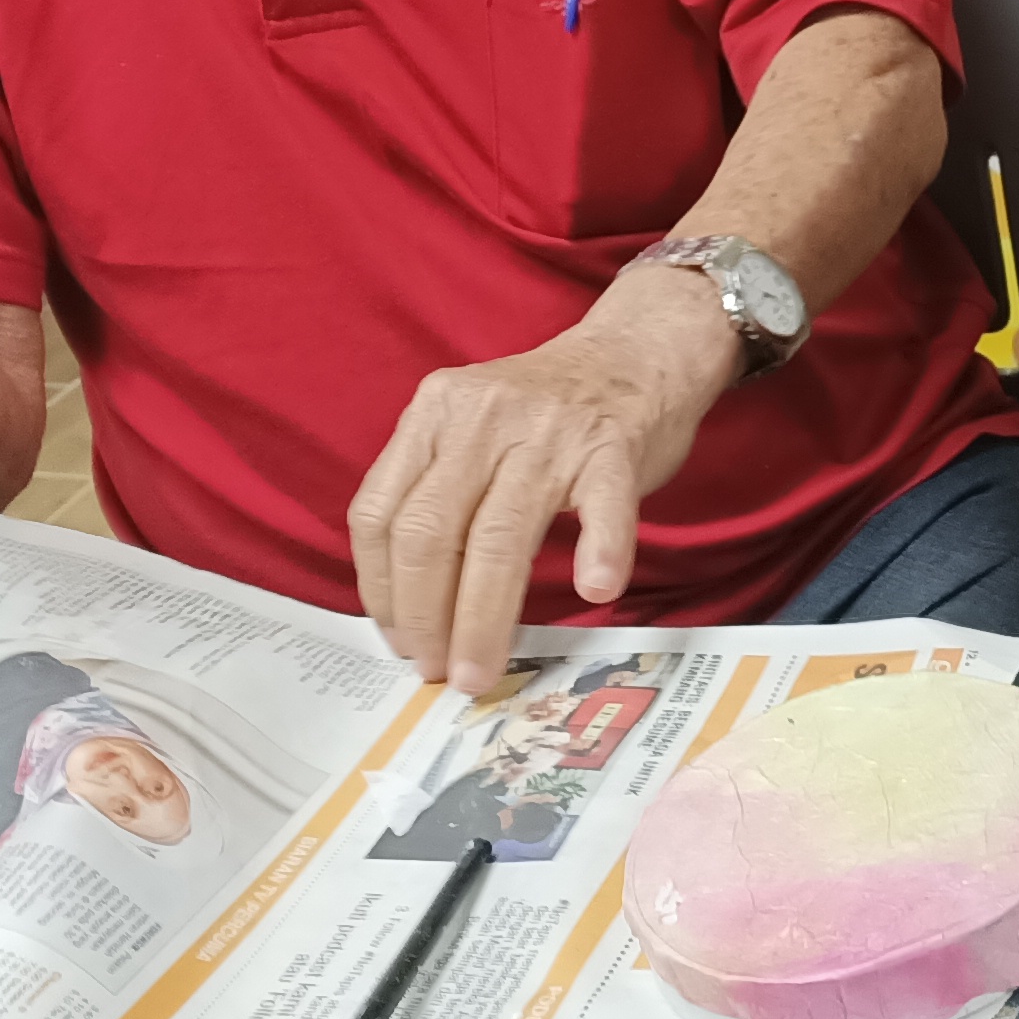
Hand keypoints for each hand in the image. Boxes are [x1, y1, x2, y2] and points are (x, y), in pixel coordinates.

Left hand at [347, 272, 738, 693]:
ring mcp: (551, 430)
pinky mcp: (614, 444)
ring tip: (481, 670)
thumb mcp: (472, 424)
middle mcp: (483, 417)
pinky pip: (602, 506)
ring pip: (501, 537)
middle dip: (425, 617)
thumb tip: (412, 604)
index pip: (379, 512)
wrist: (638, 348)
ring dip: (484, 618)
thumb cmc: (550, 407)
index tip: (398, 638)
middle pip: (431, 533)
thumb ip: (438, 488)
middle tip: (436, 670)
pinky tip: (595, 589)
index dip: (380, 588)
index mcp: (435, 413)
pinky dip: (598, 550)